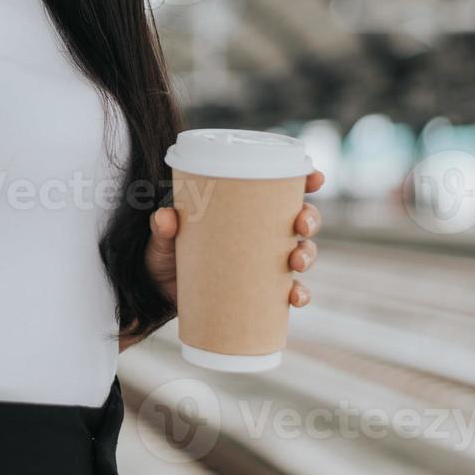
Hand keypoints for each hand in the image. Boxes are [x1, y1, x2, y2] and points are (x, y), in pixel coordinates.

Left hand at [146, 170, 324, 307]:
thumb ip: (162, 227)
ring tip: (296, 263)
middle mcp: (260, 234)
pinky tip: (295, 297)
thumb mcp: (162, 238)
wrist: (159, 294)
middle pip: (300, 219)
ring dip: (308, 255)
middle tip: (301, 225)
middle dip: (310, 218)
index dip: (305, 181)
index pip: (280, 189)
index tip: (315, 178)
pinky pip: (290, 292)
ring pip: (301, 253)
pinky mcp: (261, 291)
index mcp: (243, 210)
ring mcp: (263, 262)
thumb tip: (166, 217)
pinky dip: (299, 294)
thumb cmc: (164, 254)